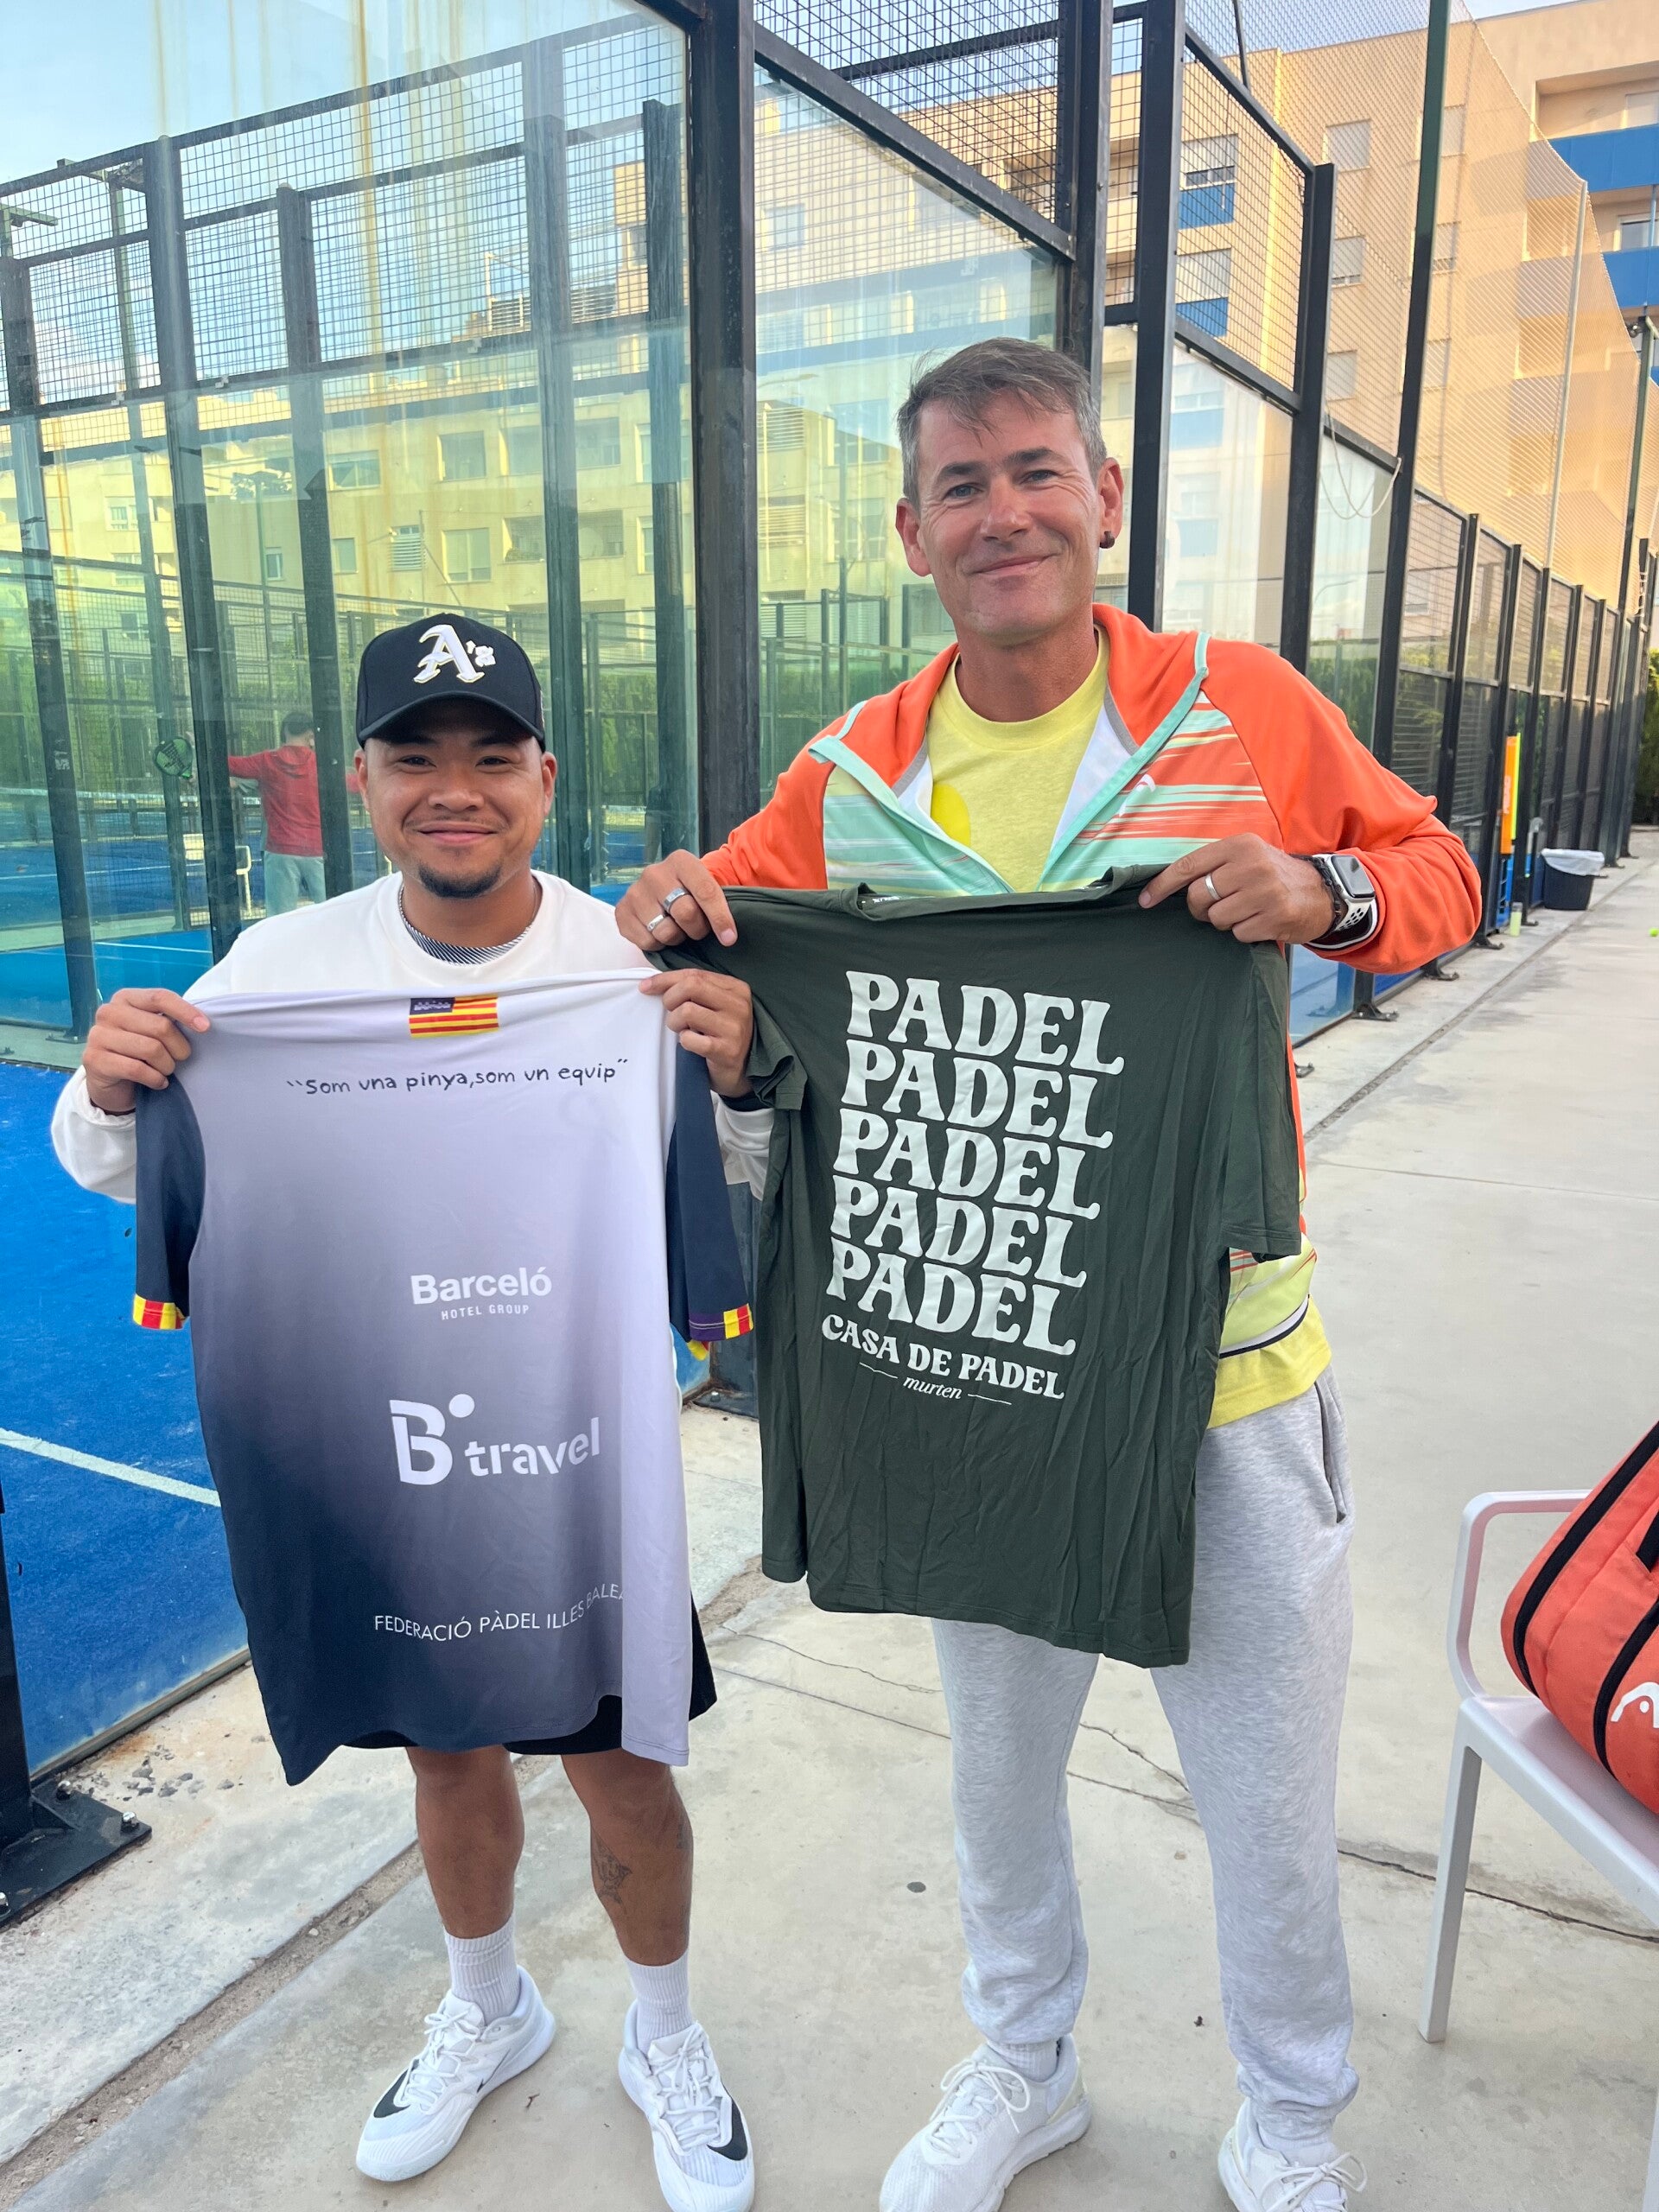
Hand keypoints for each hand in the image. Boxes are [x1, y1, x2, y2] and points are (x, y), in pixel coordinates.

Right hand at [82, 988, 210, 1113]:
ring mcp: (98, 1036)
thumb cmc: (138, 1051)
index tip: (205, 1027)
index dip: (186, 1011)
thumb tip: (201, 1023)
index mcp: (125, 998)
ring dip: (167, 1065)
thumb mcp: (152, 1030)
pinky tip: (158, 1082)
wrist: (110, 1082)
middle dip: (179, 1048)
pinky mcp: (94, 1060)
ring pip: (151, 1049)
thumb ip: (168, 1020)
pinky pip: (137, 1069)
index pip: (160, 997)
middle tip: (180, 1059)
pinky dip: (155, 1079)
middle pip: (160, 1026)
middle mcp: (108, 1012)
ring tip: (166, 1070)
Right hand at [616, 851, 736, 950]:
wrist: (660, 891)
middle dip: (698, 929)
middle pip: (686, 913)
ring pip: (666, 931)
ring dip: (676, 937)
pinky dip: (657, 944)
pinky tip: (659, 931)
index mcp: (681, 861)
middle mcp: (654, 873)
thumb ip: (720, 903)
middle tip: (697, 929)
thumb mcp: (706, 886)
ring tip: (676, 928)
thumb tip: (729, 936)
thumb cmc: (690, 892)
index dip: (720, 918)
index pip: (706, 891)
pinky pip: (647, 941)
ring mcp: (635, 892)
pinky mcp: (622, 911)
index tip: (729, 938)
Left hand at [641, 971, 754, 1097]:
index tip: (646, 987)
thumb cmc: (720, 1033)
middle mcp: (738, 1005)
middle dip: (670, 999)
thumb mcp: (712, 1005)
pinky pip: (690, 1039)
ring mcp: (734, 1028)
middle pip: (691, 986)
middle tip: (671, 1013)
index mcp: (736, 988)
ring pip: (687, 1011)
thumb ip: (692, 990)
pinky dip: (684, 1041)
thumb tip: (652, 983)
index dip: (666, 979)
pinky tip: (691, 1043)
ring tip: (683, 1030)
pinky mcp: (727, 1050)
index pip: (695, 974)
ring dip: (675, 1022)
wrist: (739, 1069)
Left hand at [1138, 835, 1336, 944]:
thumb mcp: (1247, 856)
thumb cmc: (1274, 876)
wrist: (1323, 893)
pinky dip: (1244, 933)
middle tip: (1219, 906)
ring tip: (1246, 911)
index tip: (1145, 901)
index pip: (1188, 866)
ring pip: (1216, 918)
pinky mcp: (1275, 917)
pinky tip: (1260, 921)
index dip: (1162, 886)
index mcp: (1239, 845)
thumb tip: (1167, 885)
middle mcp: (1251, 865)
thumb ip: (1213, 865)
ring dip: (1225, 921)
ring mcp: (1264, 892)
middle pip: (1198, 896)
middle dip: (1201, 908)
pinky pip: (1238, 934)